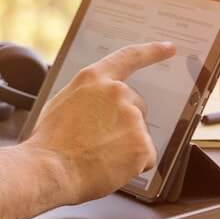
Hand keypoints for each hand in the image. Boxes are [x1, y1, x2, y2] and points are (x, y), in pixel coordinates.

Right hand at [24, 41, 174, 204]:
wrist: (51, 170)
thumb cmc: (50, 142)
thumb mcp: (62, 103)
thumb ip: (87, 95)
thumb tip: (97, 104)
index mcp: (94, 79)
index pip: (129, 57)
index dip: (152, 51)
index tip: (169, 48)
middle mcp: (117, 92)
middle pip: (136, 107)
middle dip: (124, 124)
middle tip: (99, 142)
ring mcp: (132, 117)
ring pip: (138, 135)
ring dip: (126, 147)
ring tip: (98, 156)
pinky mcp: (142, 144)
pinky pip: (145, 158)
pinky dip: (133, 166)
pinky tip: (110, 168)